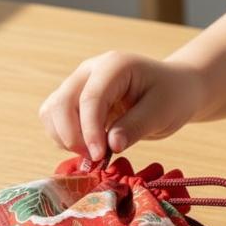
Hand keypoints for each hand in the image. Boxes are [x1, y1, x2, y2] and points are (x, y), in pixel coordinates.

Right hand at [39, 51, 202, 160]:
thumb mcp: (162, 112)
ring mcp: (78, 84)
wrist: (173, 89)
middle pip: (61, 103)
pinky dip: (64, 137)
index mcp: (113, 66)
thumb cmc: (171, 97)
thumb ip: (135, 127)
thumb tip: (110, 146)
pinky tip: (88, 147)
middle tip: (95, 158)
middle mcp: (89, 71)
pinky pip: (54, 119)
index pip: (90, 99)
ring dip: (64, 138)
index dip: (90, 131)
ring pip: (51, 111)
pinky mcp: (74, 99)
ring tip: (93, 154)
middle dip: (72, 136)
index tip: (99, 157)